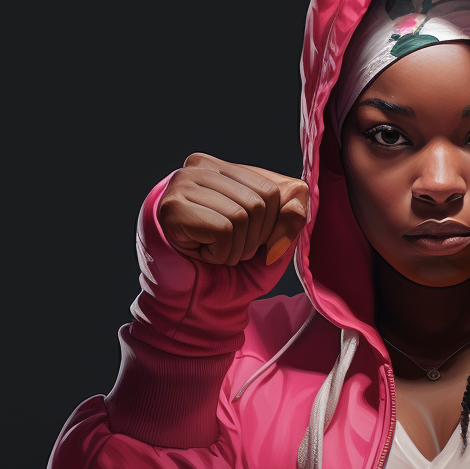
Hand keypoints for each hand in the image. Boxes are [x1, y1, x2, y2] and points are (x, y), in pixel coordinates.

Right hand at [159, 153, 309, 265]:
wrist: (192, 301)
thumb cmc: (232, 266)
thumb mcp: (272, 242)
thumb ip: (290, 219)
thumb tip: (296, 209)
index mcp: (227, 169)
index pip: (274, 189)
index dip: (275, 225)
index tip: (255, 242)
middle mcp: (201, 167)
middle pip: (260, 202)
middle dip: (255, 240)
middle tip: (231, 249)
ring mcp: (183, 183)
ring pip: (242, 216)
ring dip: (236, 250)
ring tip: (215, 251)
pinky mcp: (173, 207)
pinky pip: (223, 231)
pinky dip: (220, 255)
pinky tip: (201, 253)